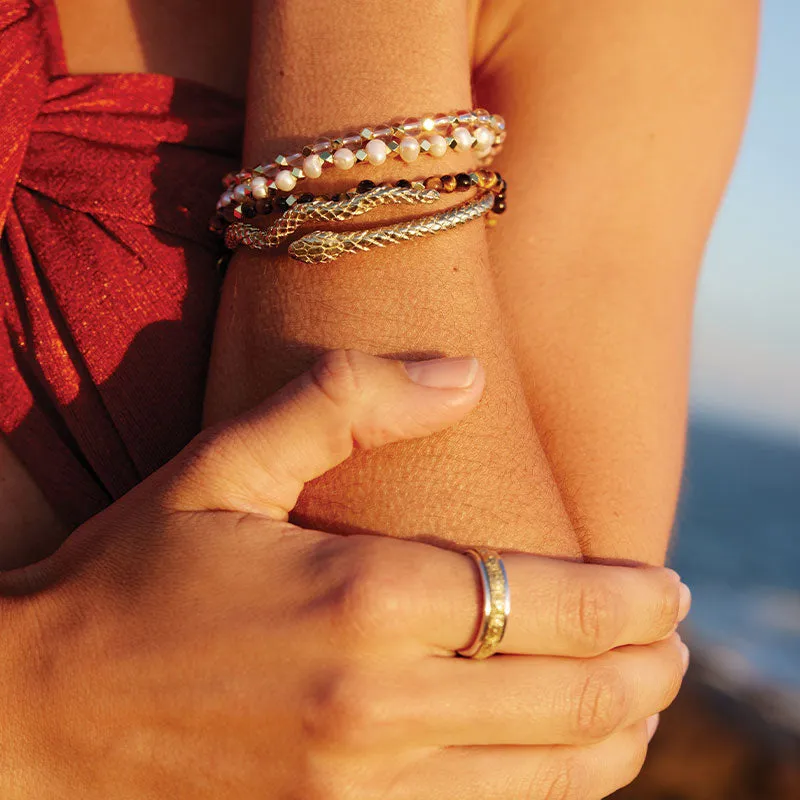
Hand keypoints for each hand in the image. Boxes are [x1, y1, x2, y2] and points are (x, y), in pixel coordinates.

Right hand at [1, 350, 688, 798]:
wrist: (36, 714)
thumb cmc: (132, 574)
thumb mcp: (224, 462)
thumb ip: (344, 404)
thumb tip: (465, 373)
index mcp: (360, 598)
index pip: (545, 601)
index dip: (627, 598)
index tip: (671, 587)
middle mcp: (376, 702)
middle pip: (564, 699)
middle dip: (643, 672)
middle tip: (678, 644)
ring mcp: (359, 790)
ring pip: (540, 781)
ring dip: (614, 741)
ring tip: (648, 705)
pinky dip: (542, 797)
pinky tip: (561, 768)